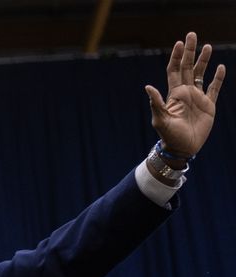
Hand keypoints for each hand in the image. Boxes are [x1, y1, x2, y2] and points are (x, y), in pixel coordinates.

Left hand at [144, 32, 225, 157]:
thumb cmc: (168, 135)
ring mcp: (197, 98)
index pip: (175, 69)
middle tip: (192, 35)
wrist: (183, 148)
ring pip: (201, 74)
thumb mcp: (160, 119)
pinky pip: (214, 88)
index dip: (176, 56)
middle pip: (188, 67)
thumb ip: (156, 103)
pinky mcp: (208, 105)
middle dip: (190, 51)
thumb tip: (147, 86)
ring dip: (204, 60)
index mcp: (174, 93)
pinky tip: (221, 67)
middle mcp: (185, 92)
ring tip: (208, 46)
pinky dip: (218, 78)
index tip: (179, 43)